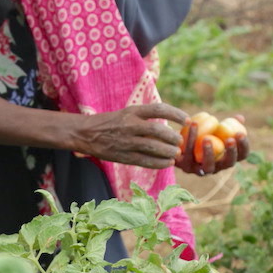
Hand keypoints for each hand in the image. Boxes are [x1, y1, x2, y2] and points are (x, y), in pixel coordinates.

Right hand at [70, 102, 188, 169]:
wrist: (85, 133)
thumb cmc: (110, 123)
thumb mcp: (126, 114)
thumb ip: (145, 119)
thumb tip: (169, 127)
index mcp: (132, 111)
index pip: (158, 109)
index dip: (175, 114)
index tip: (187, 120)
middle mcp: (129, 125)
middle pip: (157, 130)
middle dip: (172, 137)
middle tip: (179, 142)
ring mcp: (125, 141)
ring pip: (152, 147)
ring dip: (168, 151)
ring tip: (175, 154)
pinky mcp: (122, 156)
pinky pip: (144, 161)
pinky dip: (158, 163)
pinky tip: (167, 163)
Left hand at [174, 112, 249, 175]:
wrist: (177, 141)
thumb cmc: (202, 134)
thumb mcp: (216, 129)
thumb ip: (228, 123)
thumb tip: (240, 118)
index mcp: (227, 157)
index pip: (242, 155)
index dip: (244, 146)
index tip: (241, 133)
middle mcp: (217, 167)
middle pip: (229, 163)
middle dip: (231, 152)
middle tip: (230, 139)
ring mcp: (201, 170)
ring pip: (208, 166)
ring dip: (209, 152)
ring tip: (206, 138)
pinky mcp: (185, 167)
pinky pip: (189, 156)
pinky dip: (190, 141)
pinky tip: (192, 128)